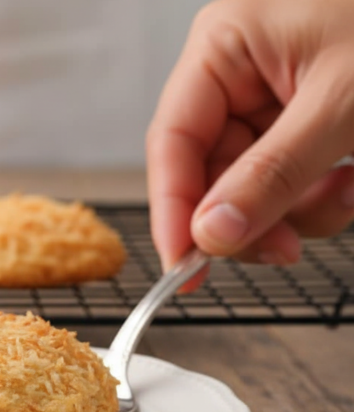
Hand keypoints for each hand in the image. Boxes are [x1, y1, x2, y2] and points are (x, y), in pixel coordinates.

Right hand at [147, 0, 353, 280]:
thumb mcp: (342, 105)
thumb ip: (271, 174)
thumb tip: (212, 234)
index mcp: (225, 46)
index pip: (173, 140)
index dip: (174, 209)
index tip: (183, 268)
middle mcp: (239, 72)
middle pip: (211, 170)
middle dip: (252, 216)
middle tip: (283, 253)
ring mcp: (271, 97)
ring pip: (252, 184)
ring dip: (297, 209)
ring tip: (348, 193)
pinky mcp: (304, 120)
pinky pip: (289, 179)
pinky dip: (321, 197)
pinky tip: (352, 182)